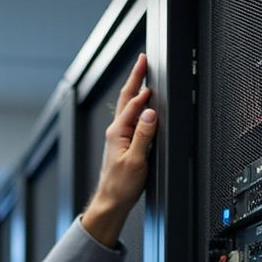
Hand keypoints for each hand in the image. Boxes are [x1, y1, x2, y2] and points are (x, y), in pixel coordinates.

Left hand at [81, 53, 157, 247]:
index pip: (133, 103)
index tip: (149, 67)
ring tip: (142, 74)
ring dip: (135, 89)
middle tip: (142, 59)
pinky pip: (130, 119)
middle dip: (135, 78)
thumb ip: (144, 135)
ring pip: (128, 107)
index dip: (143, 86)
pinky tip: (142, 105)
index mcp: (118, 131)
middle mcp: (116, 131)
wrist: (111, 202)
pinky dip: (137, 107)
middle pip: (126, 98)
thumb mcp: (136, 160)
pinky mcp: (122, 144)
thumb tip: (150, 113)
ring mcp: (118, 137)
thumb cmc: (121, 186)